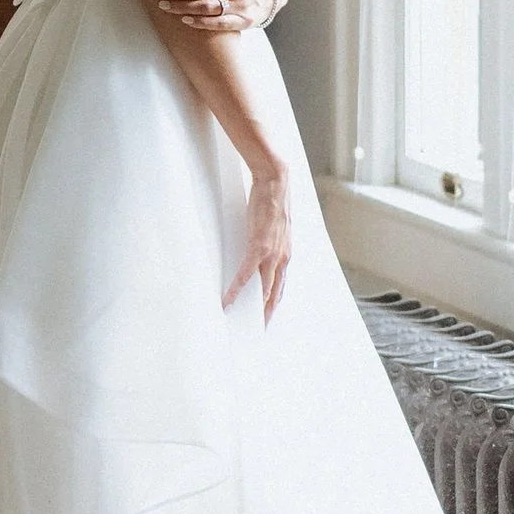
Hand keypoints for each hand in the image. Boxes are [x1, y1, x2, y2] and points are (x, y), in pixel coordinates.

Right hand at [224, 164, 292, 323]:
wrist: (275, 181)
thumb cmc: (272, 201)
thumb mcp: (273, 229)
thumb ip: (268, 243)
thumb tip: (257, 252)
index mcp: (286, 254)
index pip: (281, 286)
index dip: (274, 304)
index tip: (267, 319)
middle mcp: (282, 258)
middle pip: (274, 294)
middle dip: (267, 314)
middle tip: (258, 331)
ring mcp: (272, 254)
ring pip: (263, 289)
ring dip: (253, 308)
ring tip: (245, 324)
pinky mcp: (258, 246)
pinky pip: (245, 274)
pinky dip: (236, 289)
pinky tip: (228, 300)